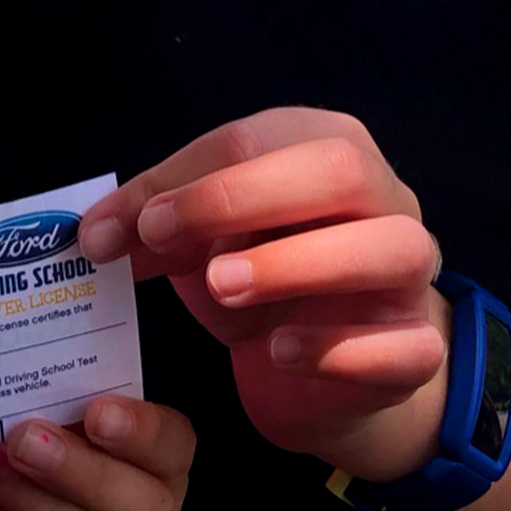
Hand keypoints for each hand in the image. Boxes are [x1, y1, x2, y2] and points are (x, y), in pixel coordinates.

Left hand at [80, 109, 449, 482]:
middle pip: (339, 168)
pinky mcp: (417, 348)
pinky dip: (338, 346)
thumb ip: (155, 228)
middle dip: (245, 196)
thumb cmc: (260, 280)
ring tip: (221, 287)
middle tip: (166, 238)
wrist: (322, 372)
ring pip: (392, 247)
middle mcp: (383, 197)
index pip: (256, 138)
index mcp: (323, 146)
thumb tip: (93, 234)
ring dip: (298, 264)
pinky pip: (403, 344)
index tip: (120, 228)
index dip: (184, 180)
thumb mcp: (200, 245)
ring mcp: (412, 274)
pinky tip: (280, 351)